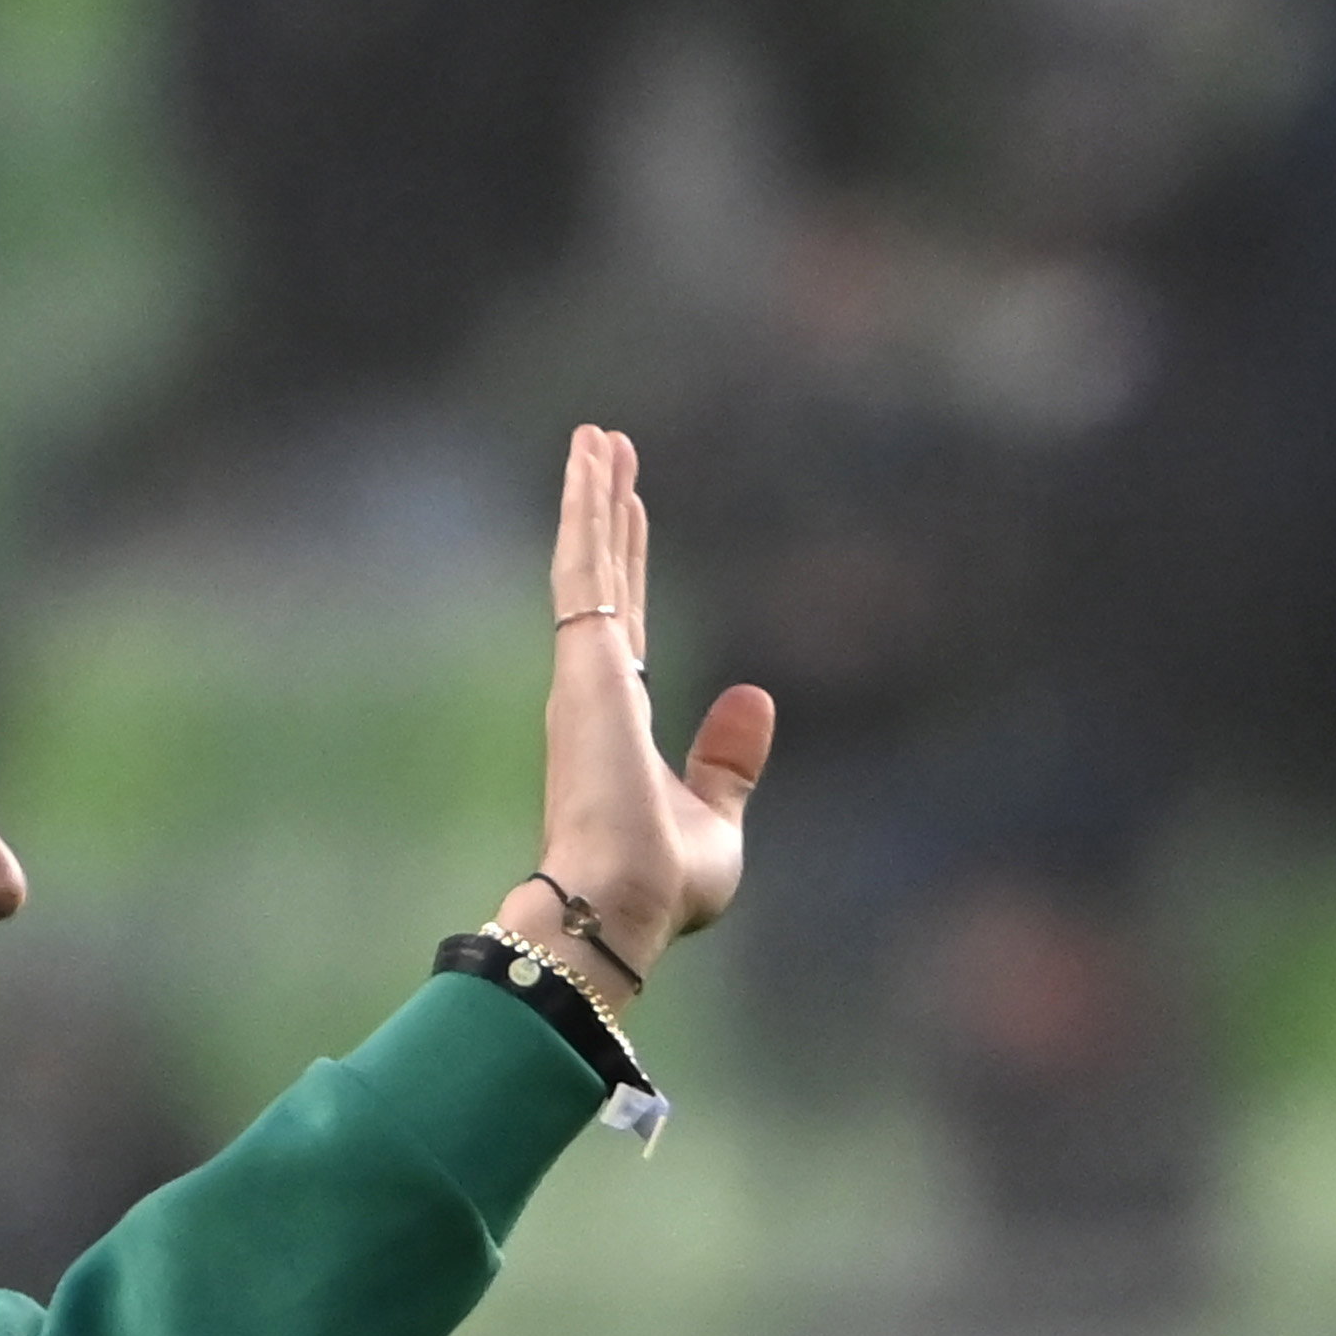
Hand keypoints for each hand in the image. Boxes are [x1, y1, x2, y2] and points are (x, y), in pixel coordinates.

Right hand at [506, 425, 775, 988]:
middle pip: (604, 578)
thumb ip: (729, 760)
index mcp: (622, 724)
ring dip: (592, 494)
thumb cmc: (663, 882)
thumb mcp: (717, 818)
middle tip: (605, 451)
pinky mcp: (585, 658)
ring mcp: (586, 670)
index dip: (630, 566)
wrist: (624, 900)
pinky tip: (588, 461)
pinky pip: (582, 565)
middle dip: (606, 513)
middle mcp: (596, 688)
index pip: (627, 623)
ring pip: (589, 559)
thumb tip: (752, 698)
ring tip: (596, 435)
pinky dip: (584, 510)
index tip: (633, 514)